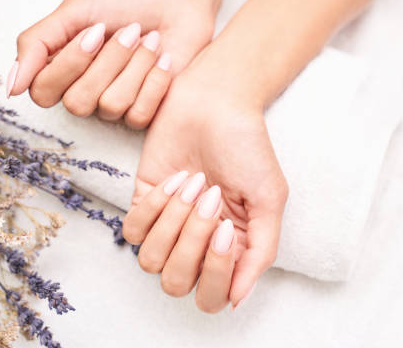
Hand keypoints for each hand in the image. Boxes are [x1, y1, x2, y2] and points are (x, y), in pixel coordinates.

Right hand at [7, 0, 214, 128]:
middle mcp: (84, 94)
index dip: (70, 64)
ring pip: (111, 106)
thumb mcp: (74, 12)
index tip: (95, 30)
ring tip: (151, 40)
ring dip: (135, 66)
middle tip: (131, 31)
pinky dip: (155, 80)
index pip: (43, 92)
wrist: (175, 1)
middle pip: (77, 103)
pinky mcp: (145, 113)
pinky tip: (164, 58)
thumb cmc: (125, 3)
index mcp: (61, 71)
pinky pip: (139, 114)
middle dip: (108, 61)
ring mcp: (114, 107)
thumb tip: (10, 87)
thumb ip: (37, 44)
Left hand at [122, 61, 288, 312]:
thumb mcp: (269, 199)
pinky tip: (173, 179)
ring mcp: (168, 225)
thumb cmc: (247, 147)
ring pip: (150, 260)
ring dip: (172, 221)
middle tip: (210, 198)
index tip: (225, 229)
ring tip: (193, 184)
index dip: (214, 272)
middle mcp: (196, 244)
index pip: (212, 296)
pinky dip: (152, 206)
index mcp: (230, 250)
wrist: (216, 103)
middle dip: (191, 242)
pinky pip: (132, 230)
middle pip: (177, 282)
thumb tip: (238, 299)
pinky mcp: (143, 202)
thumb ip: (260, 252)